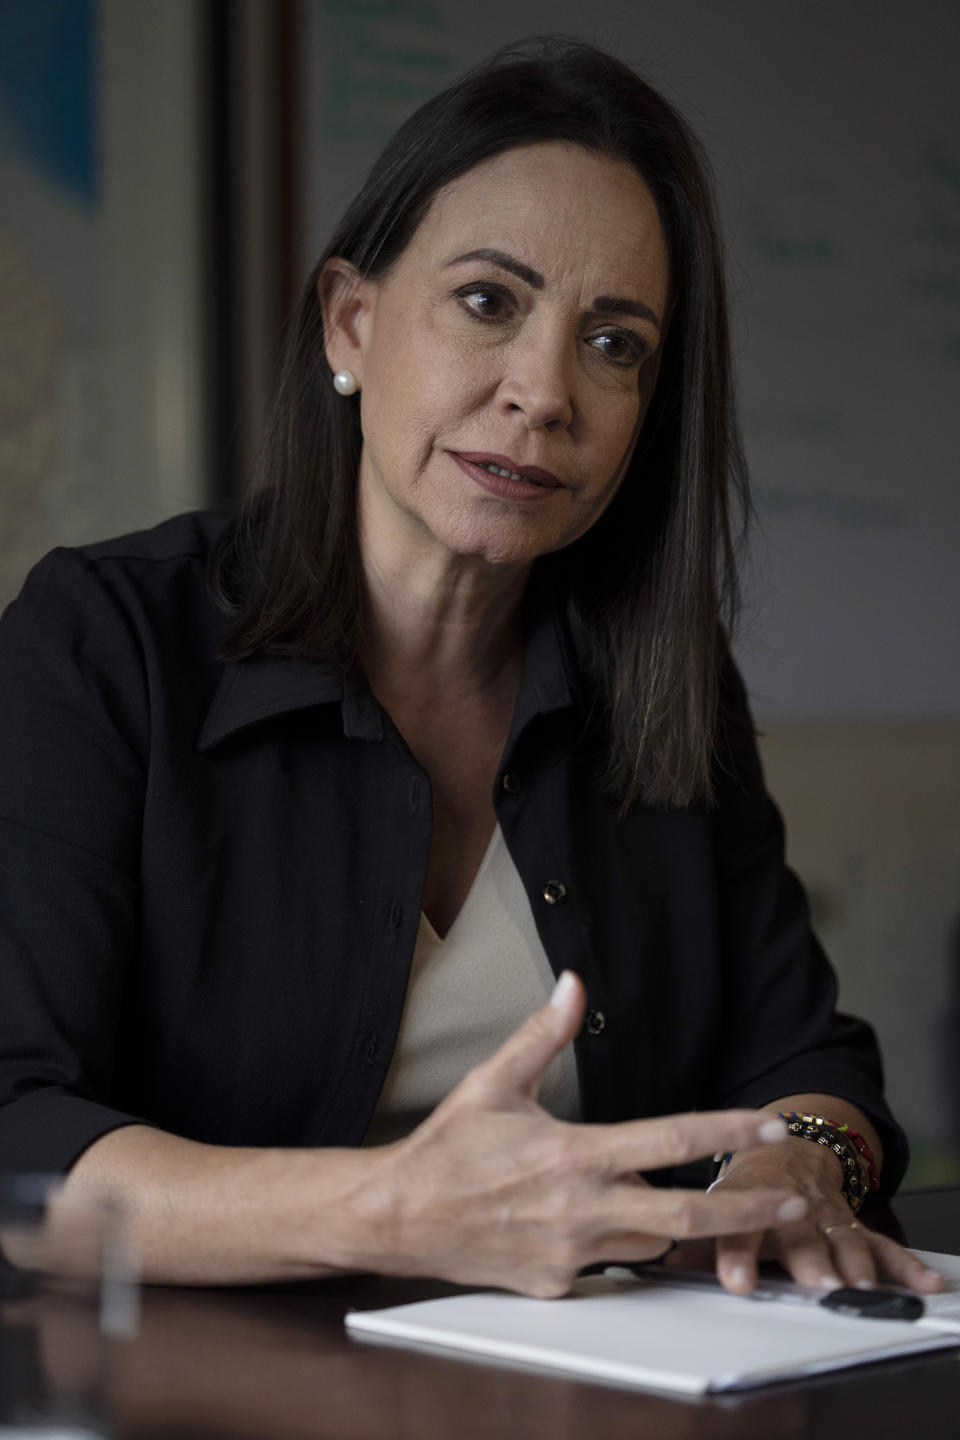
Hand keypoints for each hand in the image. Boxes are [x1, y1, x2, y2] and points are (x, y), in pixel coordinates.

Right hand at [360, 972, 807, 1296]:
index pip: (671, 1141)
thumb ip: (544, 1035)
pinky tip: (585, 1219)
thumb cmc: (446, 1147)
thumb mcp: (494, 1082)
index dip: (727, 1130)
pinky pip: (606, 1264)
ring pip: (649, 1241)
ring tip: (669, 1197)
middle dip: (747, 1209)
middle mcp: (581, 1209)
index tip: (770, 1122)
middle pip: (686, 1216)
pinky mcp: (556, 1286)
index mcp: (574, 1153)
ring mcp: (571, 1255)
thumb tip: (574, 984)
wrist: (396, 1216)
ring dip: (666, 1221)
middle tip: (790, 1199)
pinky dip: (612, 1240)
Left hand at [678, 1140, 944, 1295]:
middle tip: (817, 1281)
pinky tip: (923, 1280)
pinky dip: (904, 1263)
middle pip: (797, 1232)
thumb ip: (692, 1239)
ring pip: (840, 1235)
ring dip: (853, 1261)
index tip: (737, 1281)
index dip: (736, 1252)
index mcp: (743, 1197)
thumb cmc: (742, 1184)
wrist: (782, 1147)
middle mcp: (786, 1204)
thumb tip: (657, 1264)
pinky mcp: (850, 1221)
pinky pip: (880, 1242)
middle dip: (809, 1257)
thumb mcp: (713, 1201)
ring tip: (862, 1285)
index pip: (734, 1224)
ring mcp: (822, 1211)